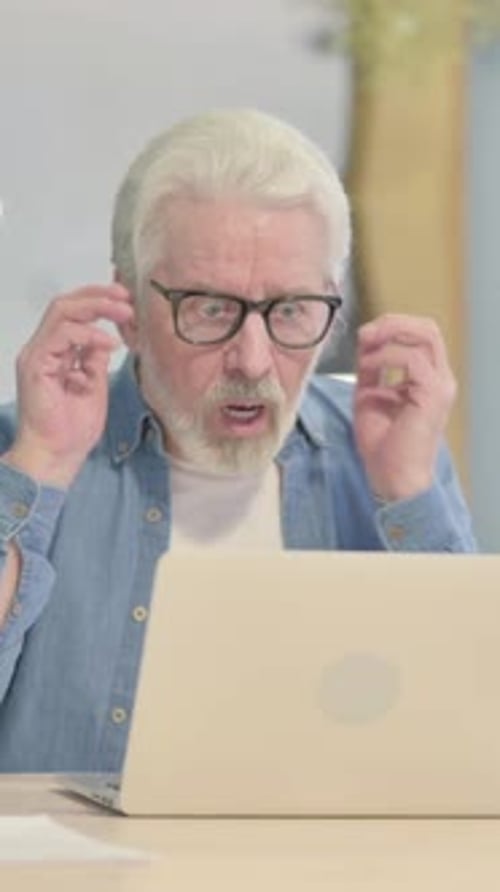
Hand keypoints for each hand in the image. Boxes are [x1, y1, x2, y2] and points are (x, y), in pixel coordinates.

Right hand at [2, 283, 133, 486]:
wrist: (57, 456)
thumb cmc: (72, 430)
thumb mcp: (94, 385)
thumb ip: (95, 360)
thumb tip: (107, 340)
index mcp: (54, 353)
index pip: (72, 313)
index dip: (98, 301)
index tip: (126, 300)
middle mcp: (42, 350)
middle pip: (65, 304)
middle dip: (98, 296)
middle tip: (126, 298)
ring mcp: (36, 356)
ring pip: (61, 312)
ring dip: (96, 307)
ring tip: (124, 314)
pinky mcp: (35, 366)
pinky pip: (60, 335)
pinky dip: (88, 334)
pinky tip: (109, 343)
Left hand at [354, 314, 456, 501]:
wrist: (392, 478)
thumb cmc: (383, 447)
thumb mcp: (370, 396)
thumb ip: (371, 370)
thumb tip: (364, 343)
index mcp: (428, 379)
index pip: (420, 335)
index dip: (392, 326)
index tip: (364, 335)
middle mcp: (439, 379)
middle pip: (427, 327)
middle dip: (392, 322)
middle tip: (366, 333)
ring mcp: (439, 385)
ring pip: (425, 334)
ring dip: (388, 336)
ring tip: (365, 350)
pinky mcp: (432, 394)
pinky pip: (412, 358)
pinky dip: (385, 356)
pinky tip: (368, 367)